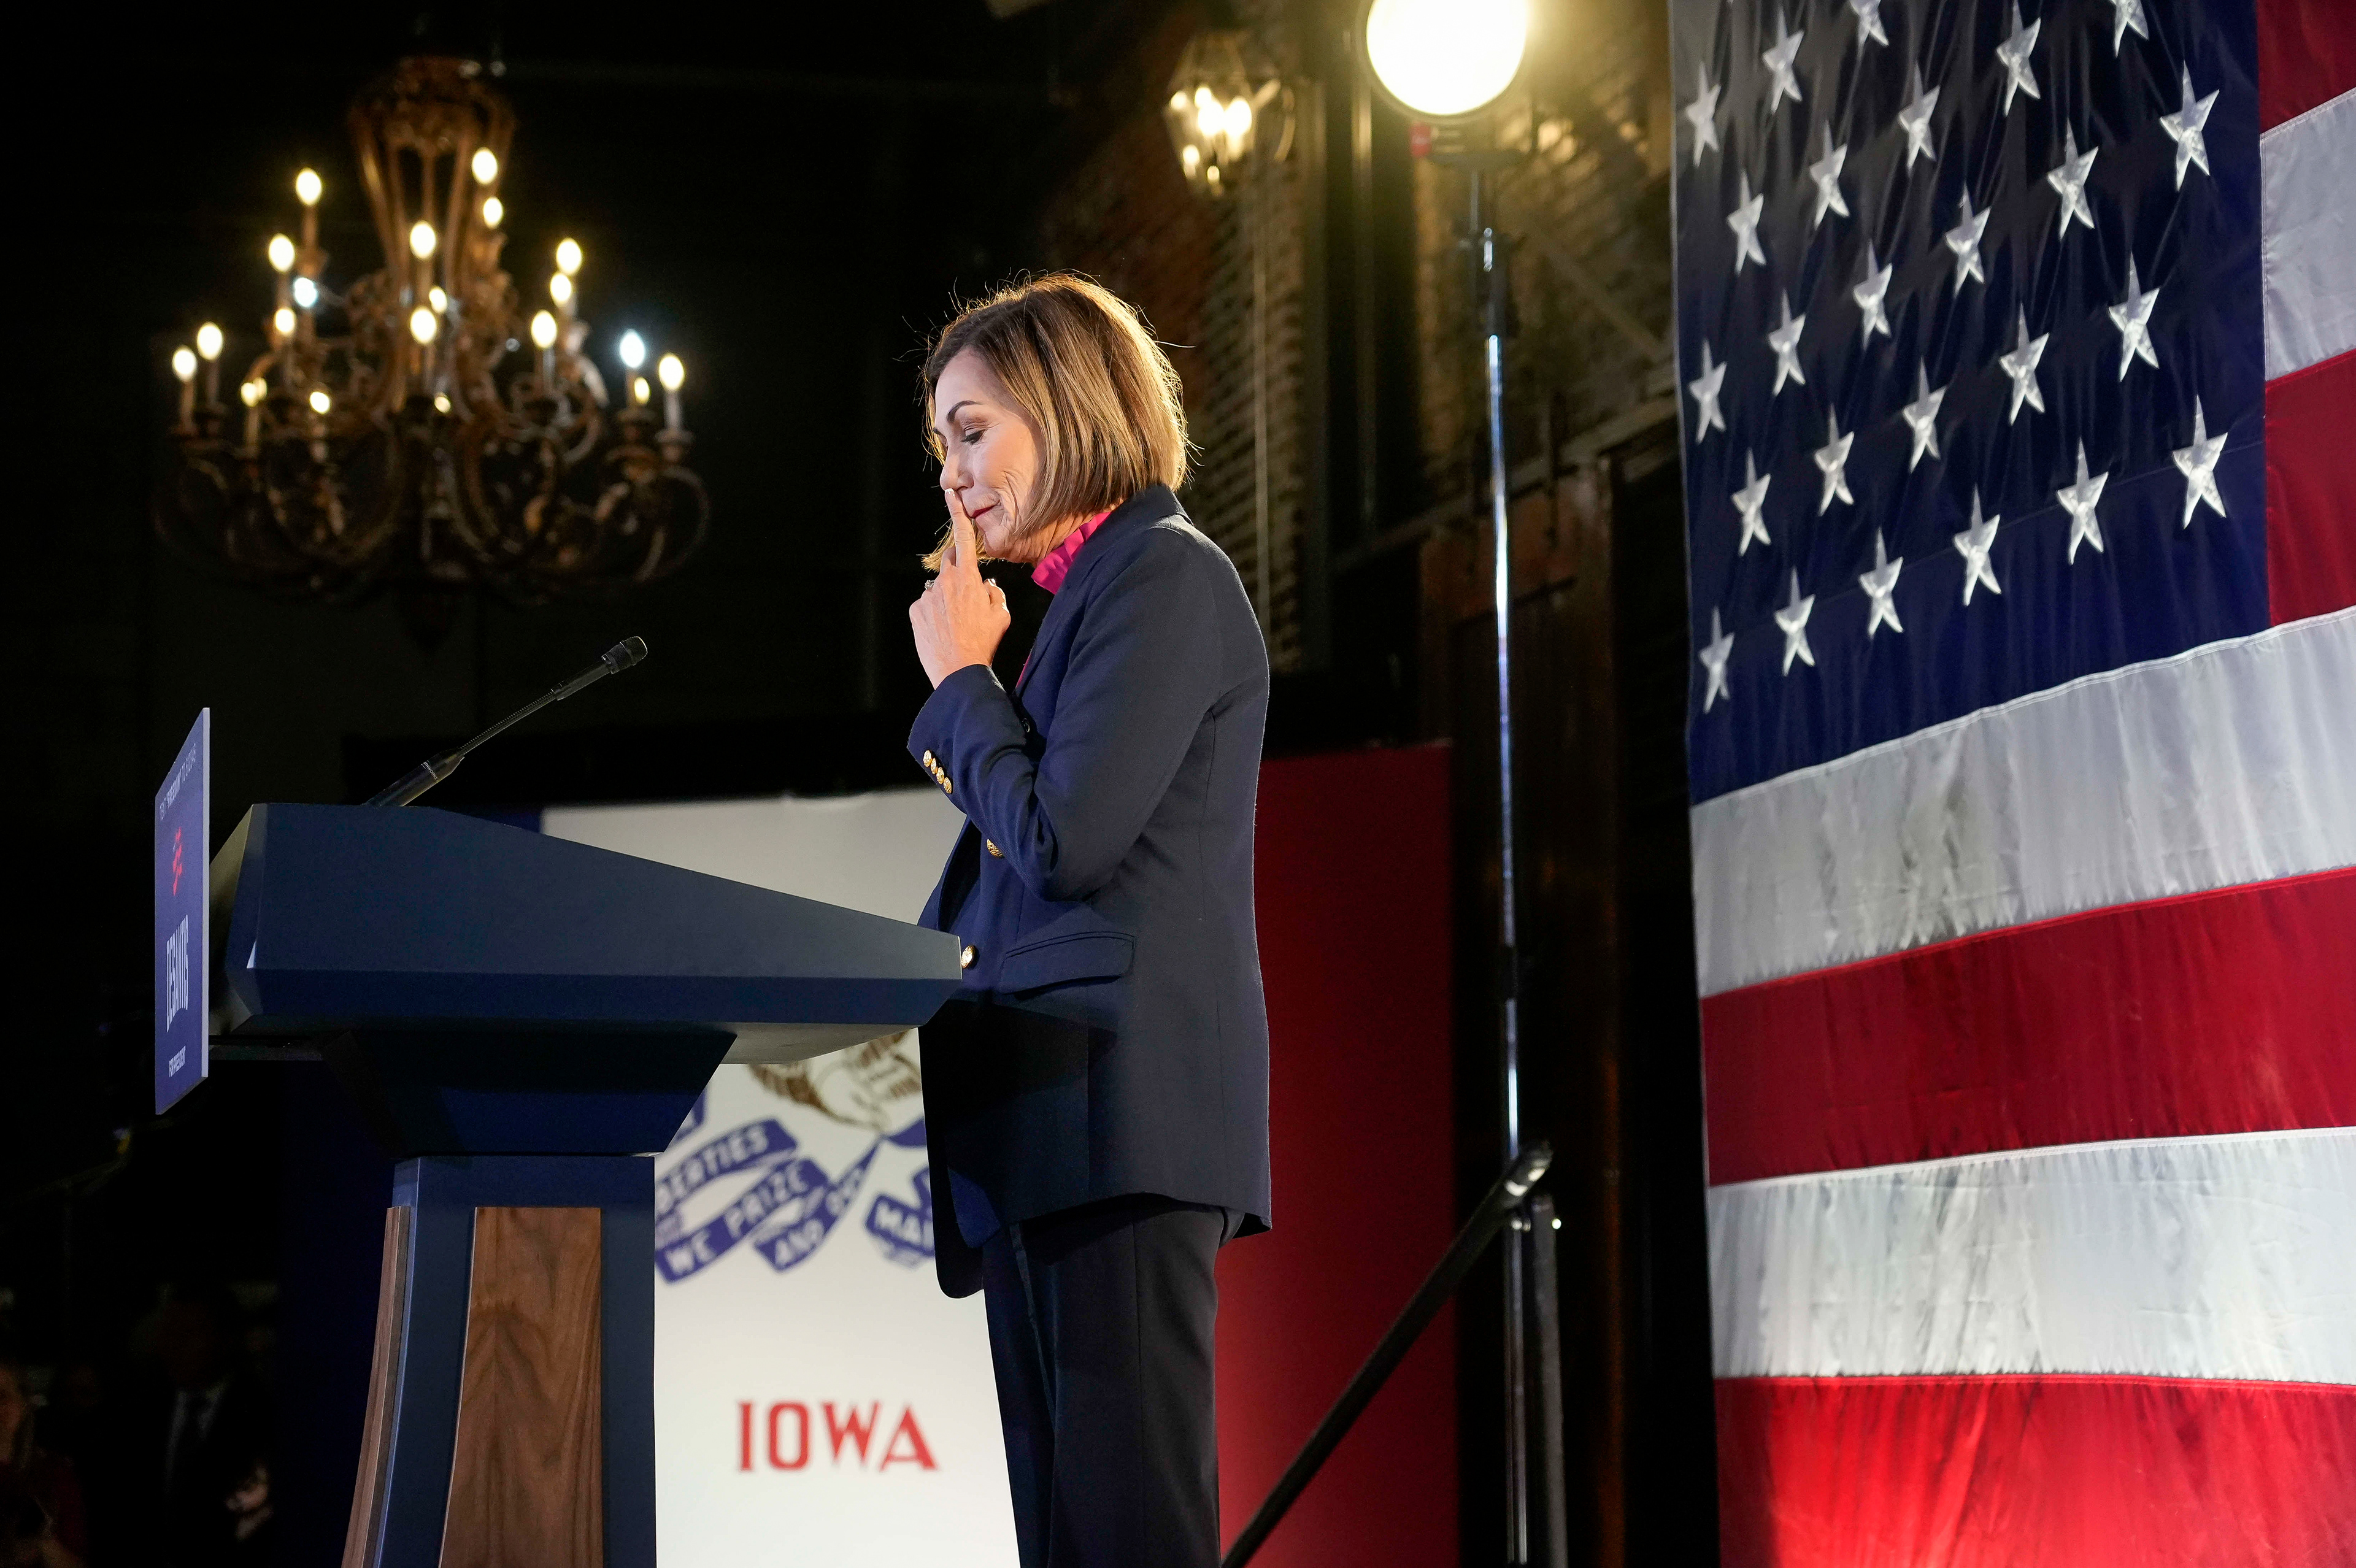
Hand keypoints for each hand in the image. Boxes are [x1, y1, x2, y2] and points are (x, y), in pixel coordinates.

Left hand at [910, 490, 1010, 686]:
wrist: (958, 670)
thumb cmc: (983, 643)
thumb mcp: (1001, 615)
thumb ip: (995, 593)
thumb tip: (987, 585)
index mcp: (968, 578)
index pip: (963, 539)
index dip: (958, 514)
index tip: (951, 495)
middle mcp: (944, 582)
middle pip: (950, 563)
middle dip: (959, 572)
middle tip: (968, 597)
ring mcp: (927, 596)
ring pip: (938, 588)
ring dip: (946, 599)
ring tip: (956, 624)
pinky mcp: (915, 611)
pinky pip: (926, 604)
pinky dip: (934, 613)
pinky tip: (942, 630)